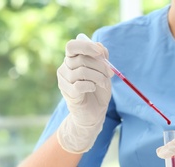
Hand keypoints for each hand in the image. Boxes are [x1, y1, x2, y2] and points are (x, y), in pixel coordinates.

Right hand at [56, 34, 113, 152]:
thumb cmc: (98, 90)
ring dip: (98, 77)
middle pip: (81, 59)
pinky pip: (79, 85)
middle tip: (111, 73)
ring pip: (81, 72)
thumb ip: (102, 58)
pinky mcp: (67, 92)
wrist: (95, 111)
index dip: (86, 46)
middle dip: (100, 65)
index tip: (100, 53)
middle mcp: (65, 67)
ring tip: (104, 83)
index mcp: (73, 59)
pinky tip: (93, 89)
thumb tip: (99, 46)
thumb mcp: (103, 72)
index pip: (72, 46)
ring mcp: (64, 80)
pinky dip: (90, 86)